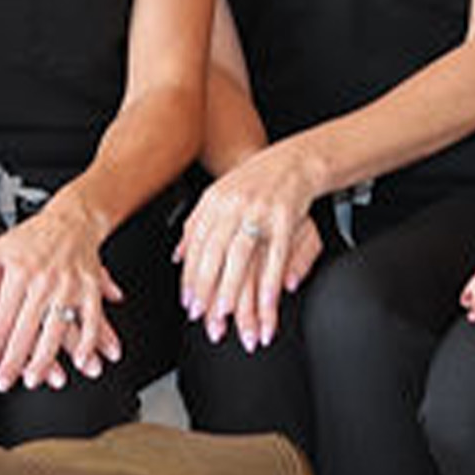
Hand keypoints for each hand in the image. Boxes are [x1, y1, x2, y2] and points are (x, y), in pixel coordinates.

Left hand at [0, 201, 119, 388]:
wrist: (71, 219)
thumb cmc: (30, 240)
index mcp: (19, 271)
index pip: (2, 316)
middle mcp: (45, 279)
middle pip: (27, 328)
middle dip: (15, 360)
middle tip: (6, 381)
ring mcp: (70, 285)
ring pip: (58, 329)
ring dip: (47, 358)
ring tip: (36, 379)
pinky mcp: (91, 288)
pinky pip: (93, 319)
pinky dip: (90, 341)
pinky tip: (83, 360)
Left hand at [176, 149, 327, 349]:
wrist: (295, 159)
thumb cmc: (257, 182)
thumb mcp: (221, 196)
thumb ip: (198, 225)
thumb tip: (178, 256)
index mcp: (214, 201)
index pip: (196, 245)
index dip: (190, 275)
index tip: (188, 302)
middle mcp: (233, 205)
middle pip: (213, 252)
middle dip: (204, 287)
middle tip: (200, 316)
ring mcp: (259, 211)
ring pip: (240, 255)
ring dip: (231, 287)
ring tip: (225, 314)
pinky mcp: (285, 218)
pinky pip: (276, 255)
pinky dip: (270, 281)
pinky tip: (268, 303)